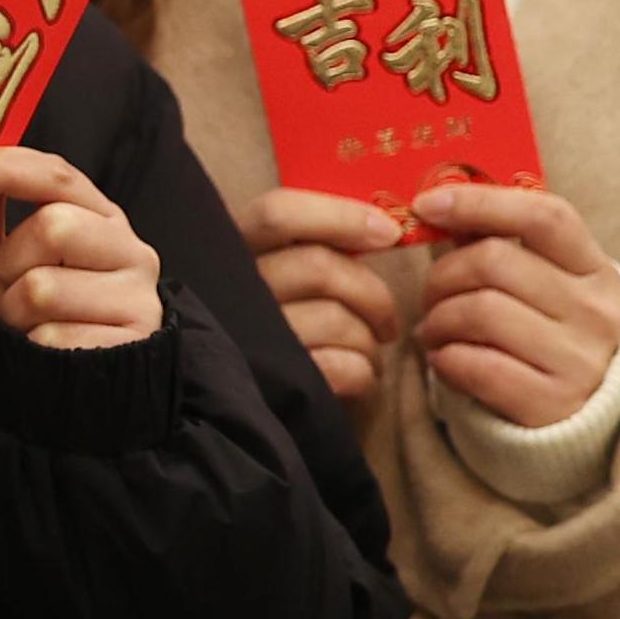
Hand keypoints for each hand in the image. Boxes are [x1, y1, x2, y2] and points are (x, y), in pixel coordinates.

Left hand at [0, 147, 162, 349]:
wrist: (69, 389)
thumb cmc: (32, 316)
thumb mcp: (3, 263)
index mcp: (98, 217)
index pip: (55, 175)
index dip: (0, 168)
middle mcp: (130, 249)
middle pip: (54, 226)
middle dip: (10, 262)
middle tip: (10, 288)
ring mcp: (139, 297)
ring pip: (44, 288)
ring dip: (14, 312)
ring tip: (26, 324)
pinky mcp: (131, 344)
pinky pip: (52, 337)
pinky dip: (31, 347)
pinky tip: (44, 352)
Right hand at [236, 186, 408, 400]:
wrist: (261, 405)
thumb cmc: (287, 325)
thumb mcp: (281, 274)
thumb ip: (314, 245)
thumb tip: (385, 227)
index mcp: (231, 251)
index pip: (278, 213)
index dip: (340, 217)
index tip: (388, 234)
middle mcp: (231, 291)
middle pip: (320, 267)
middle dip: (372, 293)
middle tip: (387, 319)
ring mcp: (249, 339)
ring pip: (338, 320)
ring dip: (369, 338)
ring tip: (366, 351)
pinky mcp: (274, 385)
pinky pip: (343, 367)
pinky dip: (365, 372)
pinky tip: (358, 376)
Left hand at [412, 182, 619, 427]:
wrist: (587, 421)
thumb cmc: (547, 337)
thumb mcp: (543, 287)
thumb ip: (498, 244)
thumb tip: (438, 202)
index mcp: (595, 270)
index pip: (545, 216)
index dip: (480, 201)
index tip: (426, 204)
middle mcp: (597, 311)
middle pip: (493, 262)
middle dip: (442, 276)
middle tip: (429, 297)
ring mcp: (580, 359)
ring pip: (478, 311)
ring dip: (437, 320)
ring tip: (433, 332)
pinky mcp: (553, 403)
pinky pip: (475, 365)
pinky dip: (444, 359)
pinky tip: (445, 361)